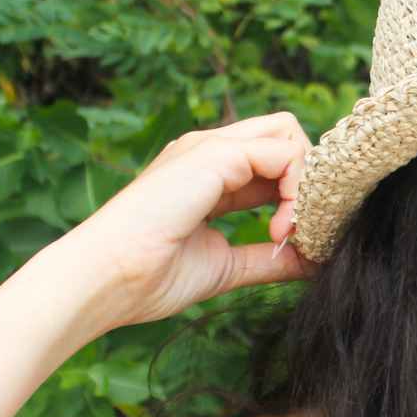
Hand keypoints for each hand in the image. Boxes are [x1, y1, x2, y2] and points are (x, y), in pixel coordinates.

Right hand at [59, 111, 319, 329]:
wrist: (104, 280)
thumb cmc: (149, 277)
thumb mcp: (226, 266)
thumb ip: (268, 258)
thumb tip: (312, 261)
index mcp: (210, 174)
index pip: (276, 159)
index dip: (298, 194)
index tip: (292, 242)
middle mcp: (211, 152)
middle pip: (286, 135)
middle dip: (307, 179)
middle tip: (297, 230)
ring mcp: (209, 147)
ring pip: (289, 135)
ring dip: (305, 185)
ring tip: (284, 233)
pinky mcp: (213, 154)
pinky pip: (285, 151)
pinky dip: (297, 190)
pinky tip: (278, 229)